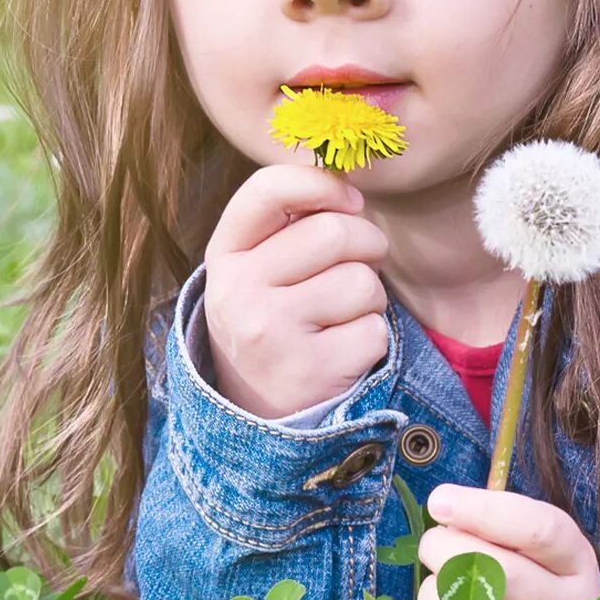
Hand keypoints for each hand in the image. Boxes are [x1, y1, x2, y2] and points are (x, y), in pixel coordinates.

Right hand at [201, 165, 391, 418]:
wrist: (255, 417)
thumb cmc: (272, 323)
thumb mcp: (257, 270)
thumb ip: (288, 223)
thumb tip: (348, 182)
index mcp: (224, 257)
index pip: (268, 190)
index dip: (321, 184)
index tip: (350, 199)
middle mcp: (238, 292)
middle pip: (335, 232)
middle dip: (366, 245)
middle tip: (359, 266)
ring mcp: (271, 333)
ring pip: (362, 282)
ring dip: (370, 299)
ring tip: (342, 318)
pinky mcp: (309, 371)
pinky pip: (375, 330)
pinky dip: (373, 340)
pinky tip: (343, 352)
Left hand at [414, 484, 599, 599]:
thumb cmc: (527, 567)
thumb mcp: (526, 535)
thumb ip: (493, 518)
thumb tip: (445, 507)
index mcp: (576, 562)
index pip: (539, 531)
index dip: (483, 512)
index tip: (439, 501)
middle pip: (499, 576)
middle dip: (448, 549)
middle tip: (435, 541)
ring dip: (437, 590)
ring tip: (447, 583)